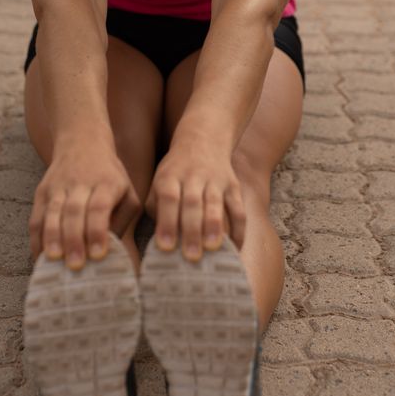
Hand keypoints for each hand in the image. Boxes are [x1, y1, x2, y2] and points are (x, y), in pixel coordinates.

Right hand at [29, 137, 139, 268]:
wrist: (82, 142)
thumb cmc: (110, 177)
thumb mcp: (127, 192)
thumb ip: (123, 219)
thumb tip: (114, 252)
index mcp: (106, 183)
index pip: (99, 207)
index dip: (97, 231)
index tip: (98, 254)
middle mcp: (80, 183)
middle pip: (73, 212)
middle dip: (73, 240)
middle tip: (76, 265)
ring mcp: (57, 187)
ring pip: (52, 213)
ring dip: (52, 239)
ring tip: (53, 263)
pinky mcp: (41, 192)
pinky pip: (36, 217)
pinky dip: (36, 239)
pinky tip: (40, 258)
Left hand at [145, 139, 245, 261]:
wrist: (203, 139)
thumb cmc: (175, 171)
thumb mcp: (158, 181)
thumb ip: (155, 208)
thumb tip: (161, 240)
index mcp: (170, 176)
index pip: (168, 198)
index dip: (167, 222)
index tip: (165, 246)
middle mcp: (193, 176)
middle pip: (192, 203)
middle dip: (192, 231)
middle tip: (191, 256)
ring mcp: (215, 180)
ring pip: (215, 204)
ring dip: (214, 227)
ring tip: (213, 249)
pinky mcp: (233, 186)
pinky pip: (238, 208)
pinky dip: (239, 228)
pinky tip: (236, 247)